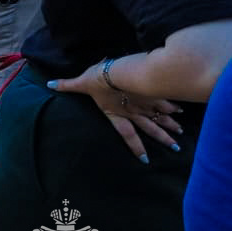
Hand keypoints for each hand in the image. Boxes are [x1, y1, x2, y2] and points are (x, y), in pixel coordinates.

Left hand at [48, 62, 181, 160]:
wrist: (118, 70)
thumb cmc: (98, 77)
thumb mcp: (82, 82)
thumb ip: (67, 85)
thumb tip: (50, 84)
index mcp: (116, 113)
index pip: (127, 134)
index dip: (136, 147)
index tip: (146, 159)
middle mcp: (133, 112)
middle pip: (150, 128)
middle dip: (163, 138)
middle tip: (176, 148)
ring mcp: (145, 103)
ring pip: (161, 117)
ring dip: (171, 126)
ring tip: (181, 135)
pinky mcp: (153, 92)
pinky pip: (165, 102)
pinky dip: (173, 107)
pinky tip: (181, 111)